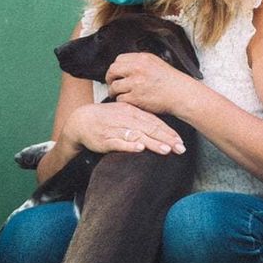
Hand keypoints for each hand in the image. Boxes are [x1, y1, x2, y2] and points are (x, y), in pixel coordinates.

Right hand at [63, 102, 185, 155]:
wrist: (81, 120)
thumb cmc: (107, 118)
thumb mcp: (125, 114)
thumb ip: (142, 120)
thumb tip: (161, 128)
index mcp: (132, 112)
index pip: (154, 122)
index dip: (168, 132)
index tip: (181, 141)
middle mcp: (126, 119)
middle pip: (149, 129)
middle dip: (166, 139)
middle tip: (180, 148)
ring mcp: (116, 129)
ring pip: (137, 135)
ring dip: (152, 143)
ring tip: (166, 150)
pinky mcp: (105, 139)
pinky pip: (118, 142)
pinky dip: (129, 145)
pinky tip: (140, 148)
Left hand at [105, 52, 194, 115]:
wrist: (181, 94)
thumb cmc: (171, 82)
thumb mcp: (157, 63)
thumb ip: (140, 63)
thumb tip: (126, 66)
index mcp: (142, 59)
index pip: (119, 59)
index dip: (116, 68)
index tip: (116, 73)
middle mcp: (138, 69)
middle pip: (112, 71)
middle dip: (110, 78)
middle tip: (112, 83)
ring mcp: (136, 83)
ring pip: (114, 86)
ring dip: (114, 91)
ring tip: (119, 94)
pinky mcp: (136, 97)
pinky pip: (120, 99)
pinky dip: (122, 101)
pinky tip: (128, 101)